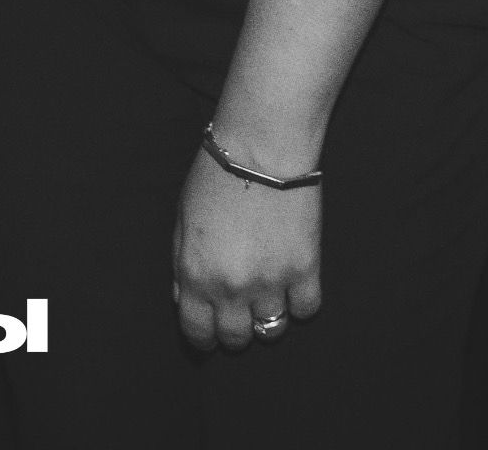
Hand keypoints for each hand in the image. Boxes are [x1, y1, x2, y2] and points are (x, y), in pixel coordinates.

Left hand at [171, 145, 321, 350]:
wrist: (259, 149)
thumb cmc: (214, 177)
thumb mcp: (182, 219)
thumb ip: (182, 264)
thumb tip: (186, 299)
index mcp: (196, 275)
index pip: (197, 333)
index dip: (202, 337)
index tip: (208, 330)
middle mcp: (232, 288)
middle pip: (235, 339)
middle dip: (234, 329)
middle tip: (237, 309)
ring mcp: (271, 282)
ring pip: (272, 330)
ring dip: (266, 316)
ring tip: (264, 291)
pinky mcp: (305, 270)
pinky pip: (306, 309)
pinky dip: (299, 301)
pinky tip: (291, 280)